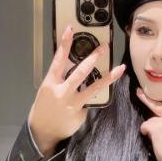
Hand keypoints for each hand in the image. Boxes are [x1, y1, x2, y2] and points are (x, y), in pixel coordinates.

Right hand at [28, 26, 125, 154]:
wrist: (42, 130)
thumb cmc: (45, 106)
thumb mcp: (48, 89)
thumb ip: (60, 78)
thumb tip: (74, 64)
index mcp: (51, 83)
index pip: (58, 59)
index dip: (64, 44)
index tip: (71, 30)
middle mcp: (62, 92)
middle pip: (80, 72)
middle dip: (93, 58)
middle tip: (104, 47)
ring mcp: (72, 103)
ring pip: (93, 88)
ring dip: (108, 78)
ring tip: (119, 69)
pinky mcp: (80, 113)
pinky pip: (90, 101)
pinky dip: (92, 98)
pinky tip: (92, 97)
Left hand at [136, 70, 161, 160]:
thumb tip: (159, 120)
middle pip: (156, 104)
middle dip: (145, 98)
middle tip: (137, 91)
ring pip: (150, 121)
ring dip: (151, 130)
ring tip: (159, 139)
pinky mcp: (156, 126)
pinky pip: (145, 127)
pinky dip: (147, 133)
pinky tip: (154, 140)